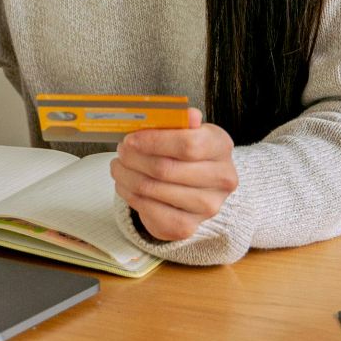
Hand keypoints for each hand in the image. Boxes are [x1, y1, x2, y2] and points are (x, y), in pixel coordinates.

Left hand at [110, 108, 236, 241]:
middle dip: (134, 159)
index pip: (188, 145)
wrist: (198, 185)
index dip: (153, 141)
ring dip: (127, 176)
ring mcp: (207, 206)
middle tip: (121, 151)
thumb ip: (180, 120)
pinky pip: (150, 211)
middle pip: (166, 169)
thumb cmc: (187, 152)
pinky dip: (130, 195)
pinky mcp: (188, 226)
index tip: (130, 139)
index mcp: (221, 146)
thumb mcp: (186, 130)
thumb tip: (188, 114)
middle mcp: (221, 179)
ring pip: (153, 190)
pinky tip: (125, 184)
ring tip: (118, 166)